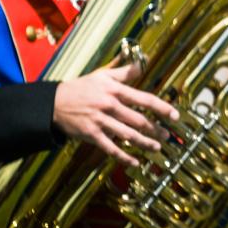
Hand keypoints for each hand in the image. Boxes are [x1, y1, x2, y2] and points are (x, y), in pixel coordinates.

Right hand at [53, 62, 174, 167]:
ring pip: (128, 135)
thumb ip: (123, 72)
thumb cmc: (80, 88)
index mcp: (114, 91)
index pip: (144, 99)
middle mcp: (110, 106)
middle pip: (139, 120)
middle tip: (167, 135)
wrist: (53, 103)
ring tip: (157, 147)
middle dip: (156, 129)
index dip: (162, 108)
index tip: (175, 115)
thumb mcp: (102, 75)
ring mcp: (100, 122)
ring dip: (145, 143)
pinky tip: (135, 162)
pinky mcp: (91, 135)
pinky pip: (110, 148)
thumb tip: (142, 65)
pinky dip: (124, 156)